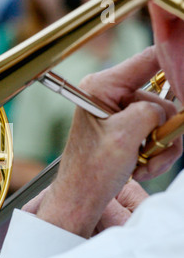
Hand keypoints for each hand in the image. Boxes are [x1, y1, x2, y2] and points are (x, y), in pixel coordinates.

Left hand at [35, 46, 181, 237]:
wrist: (82, 198)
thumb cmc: (92, 170)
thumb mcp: (124, 136)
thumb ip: (152, 111)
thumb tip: (170, 108)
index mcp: (101, 87)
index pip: (148, 59)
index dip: (176, 66)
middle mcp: (109, 94)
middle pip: (161, 97)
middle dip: (165, 129)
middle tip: (154, 150)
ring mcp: (118, 112)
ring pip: (163, 120)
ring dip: (161, 147)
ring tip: (145, 164)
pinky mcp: (126, 128)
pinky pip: (157, 133)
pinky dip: (157, 153)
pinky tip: (143, 167)